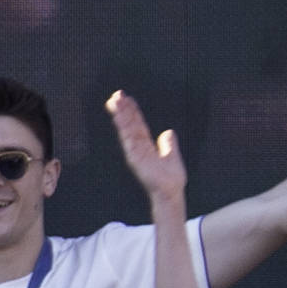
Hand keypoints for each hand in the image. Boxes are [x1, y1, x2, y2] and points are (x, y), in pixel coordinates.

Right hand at [106, 87, 187, 218]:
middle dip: (122, 110)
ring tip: (114, 100)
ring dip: (120, 114)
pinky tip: (119, 116)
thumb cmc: (171, 179)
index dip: (132, 111)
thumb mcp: (172, 156)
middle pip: (130, 124)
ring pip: (127, 128)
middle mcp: (139, 147)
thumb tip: (168, 133)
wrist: (170, 192)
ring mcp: (136, 152)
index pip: (138, 125)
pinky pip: (129, 138)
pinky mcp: (135, 157)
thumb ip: (169, 144)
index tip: (126, 98)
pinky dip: (124, 126)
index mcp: (146, 146)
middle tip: (115, 95)